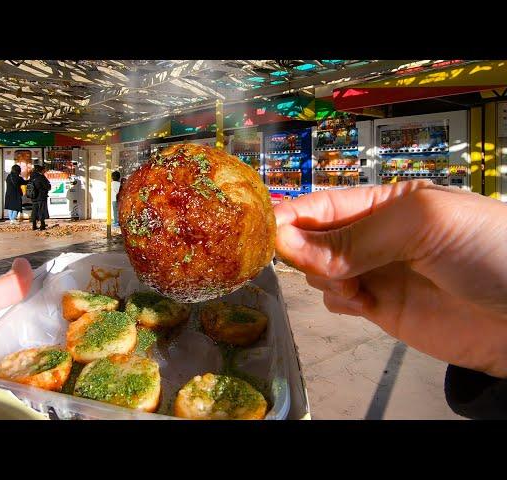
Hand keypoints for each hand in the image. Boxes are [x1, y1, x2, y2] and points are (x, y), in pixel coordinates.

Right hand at [275, 180, 506, 378]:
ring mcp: (376, 273)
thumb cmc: (489, 249)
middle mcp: (375, 236)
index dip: (291, 213)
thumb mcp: (421, 224)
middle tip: (315, 264)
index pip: (323, 203)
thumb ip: (353, 238)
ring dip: (323, 278)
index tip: (262, 229)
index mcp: (386, 201)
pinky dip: (338, 302)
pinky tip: (362, 304)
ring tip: (353, 286)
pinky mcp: (381, 310)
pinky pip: (337, 302)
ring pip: (319, 273)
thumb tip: (288, 244)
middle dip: (304, 249)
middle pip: (314, 239)